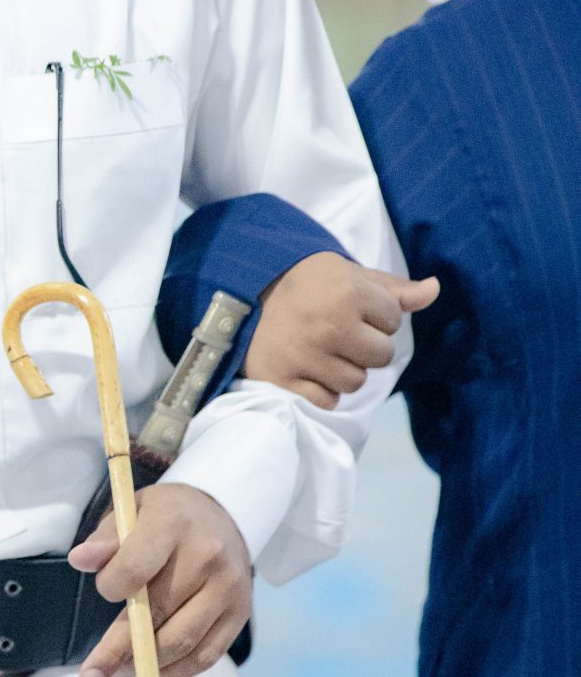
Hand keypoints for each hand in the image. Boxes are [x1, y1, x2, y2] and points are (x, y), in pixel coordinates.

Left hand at [68, 481, 251, 676]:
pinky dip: (175, 672)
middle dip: (118, 649)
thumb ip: (105, 539)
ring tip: (117, 671)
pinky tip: (152, 671)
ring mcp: (228, 589)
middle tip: (91, 674)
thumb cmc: (167, 516)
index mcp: (173, 524)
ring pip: (182, 642)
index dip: (111, 588)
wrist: (224, 516)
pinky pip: (205, 656)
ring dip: (145, 665)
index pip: (135, 568)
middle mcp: (207, 557)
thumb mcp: (133, 511)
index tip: (105, 592)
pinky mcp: (240, 615)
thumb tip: (79, 560)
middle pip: (157, 613)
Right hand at [247, 251, 438, 408]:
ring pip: (355, 382)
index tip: (347, 305)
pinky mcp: (284, 380)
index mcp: (347, 292)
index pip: (392, 320)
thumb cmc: (305, 283)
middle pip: (380, 357)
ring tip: (318, 348)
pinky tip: (304, 367)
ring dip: (342, 370)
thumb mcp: (347, 275)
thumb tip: (435, 289)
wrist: (242, 295)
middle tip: (334, 330)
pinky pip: (327, 401)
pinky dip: (319, 390)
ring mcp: (305, 355)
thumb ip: (393, 289)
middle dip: (364, 346)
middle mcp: (329, 324)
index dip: (374, 314)